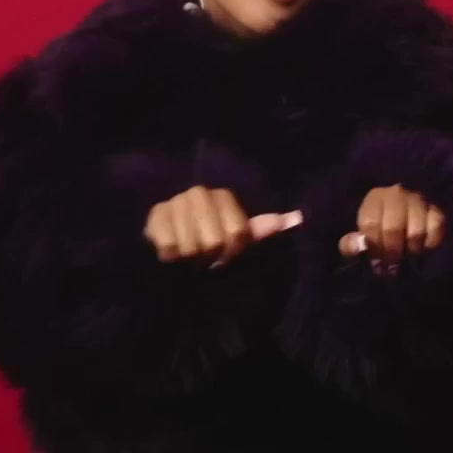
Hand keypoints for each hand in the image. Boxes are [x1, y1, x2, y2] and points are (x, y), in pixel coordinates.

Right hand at [143, 186, 302, 266]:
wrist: (168, 253)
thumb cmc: (207, 246)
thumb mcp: (237, 239)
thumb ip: (263, 229)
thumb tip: (297, 218)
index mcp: (223, 196)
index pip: (238, 234)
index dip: (231, 253)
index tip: (223, 254)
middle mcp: (200, 193)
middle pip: (215, 242)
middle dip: (209, 258)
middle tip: (201, 258)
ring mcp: (176, 202)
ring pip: (192, 247)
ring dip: (189, 260)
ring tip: (186, 255)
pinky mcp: (155, 216)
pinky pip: (170, 249)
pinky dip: (171, 259)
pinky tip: (170, 254)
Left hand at [339, 184, 444, 272]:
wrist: (404, 222)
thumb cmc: (378, 232)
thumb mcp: (360, 238)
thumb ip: (351, 244)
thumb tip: (357, 246)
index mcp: (375, 197)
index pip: (370, 223)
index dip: (373, 247)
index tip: (376, 263)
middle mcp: (397, 193)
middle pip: (393, 229)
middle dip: (391, 253)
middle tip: (391, 268)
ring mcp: (418, 200)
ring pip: (416, 232)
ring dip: (411, 250)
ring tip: (407, 257)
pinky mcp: (436, 210)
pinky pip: (436, 228)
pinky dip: (430, 243)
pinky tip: (423, 249)